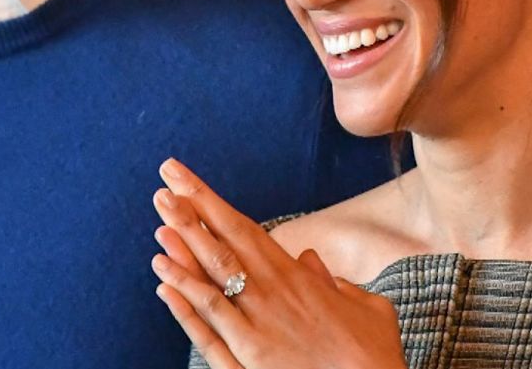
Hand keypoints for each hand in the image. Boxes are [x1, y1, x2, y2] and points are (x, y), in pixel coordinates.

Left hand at [151, 158, 406, 368]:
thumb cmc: (372, 355)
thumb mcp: (365, 306)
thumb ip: (334, 280)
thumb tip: (311, 259)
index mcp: (296, 275)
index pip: (244, 228)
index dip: (211, 203)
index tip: (185, 180)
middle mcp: (272, 292)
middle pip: (222, 242)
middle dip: (190, 211)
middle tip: (163, 182)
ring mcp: (258, 323)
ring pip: (212, 277)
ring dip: (182, 248)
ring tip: (159, 221)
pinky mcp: (249, 356)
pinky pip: (210, 324)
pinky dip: (185, 301)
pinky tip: (163, 280)